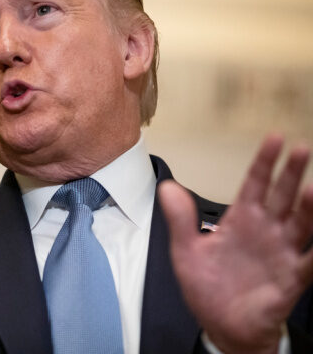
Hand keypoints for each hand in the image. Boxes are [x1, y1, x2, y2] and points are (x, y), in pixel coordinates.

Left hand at [160, 135, 312, 353]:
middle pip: (281, 197)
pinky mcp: (290, 280)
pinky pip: (310, 263)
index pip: (254, 185)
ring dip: (309, 208)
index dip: (264, 163)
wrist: (222, 326)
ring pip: (300, 225)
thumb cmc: (207, 287)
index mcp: (241, 220)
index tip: (274, 138)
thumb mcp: (186, 251)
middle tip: (301, 149)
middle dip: (291, 174)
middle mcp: (265, 232)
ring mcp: (281, 254)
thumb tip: (166, 186)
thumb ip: (180, 219)